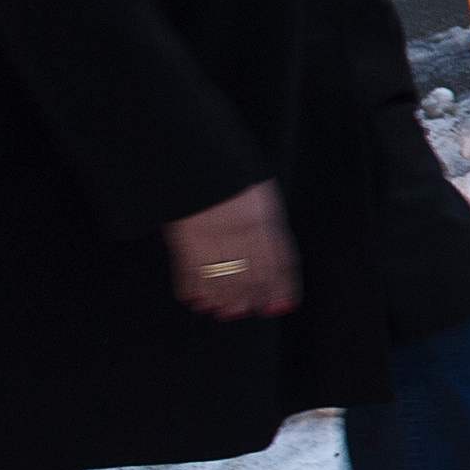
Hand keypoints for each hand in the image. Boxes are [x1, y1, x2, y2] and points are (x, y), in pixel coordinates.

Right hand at [166, 181, 297, 319]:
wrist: (191, 157)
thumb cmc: (229, 174)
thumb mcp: (259, 193)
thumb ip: (267, 222)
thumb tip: (272, 247)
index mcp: (263, 219)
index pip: (279, 261)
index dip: (283, 287)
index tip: (284, 305)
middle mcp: (241, 232)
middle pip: (252, 275)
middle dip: (252, 298)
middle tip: (248, 311)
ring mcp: (212, 238)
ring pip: (224, 280)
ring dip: (225, 300)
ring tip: (226, 312)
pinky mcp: (185, 240)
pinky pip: (190, 272)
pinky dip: (194, 290)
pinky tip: (197, 301)